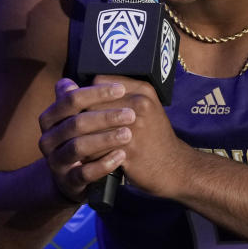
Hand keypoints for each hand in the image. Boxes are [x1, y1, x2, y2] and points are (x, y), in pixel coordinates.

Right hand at [37, 78, 135, 202]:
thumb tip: (88, 75)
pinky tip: (121, 155)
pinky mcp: (68, 182)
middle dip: (106, 116)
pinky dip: (104, 163)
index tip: (121, 89)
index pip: (71, 99)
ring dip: (105, 139)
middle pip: (76, 122)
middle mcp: (48, 139)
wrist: (72, 178)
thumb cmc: (80, 140)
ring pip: (78, 147)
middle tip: (131, 114)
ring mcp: (56, 162)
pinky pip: (84, 173)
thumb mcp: (77, 118)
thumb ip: (81, 98)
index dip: (97, 93)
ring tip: (128, 134)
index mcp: (49, 118)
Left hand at [86, 75, 193, 198]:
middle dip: (80, 116)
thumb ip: (120, 95)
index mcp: (142, 89)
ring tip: (77, 143)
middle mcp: (139, 104)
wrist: (174, 166)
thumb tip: (83, 88)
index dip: (87, 94)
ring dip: (81, 137)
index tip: (81, 105)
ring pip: (91, 126)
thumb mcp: (145, 107)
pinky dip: (89, 155)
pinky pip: (97, 149)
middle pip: (92, 103)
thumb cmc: (153, 136)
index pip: (99, 82)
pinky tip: (87, 158)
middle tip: (73, 127)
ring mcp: (134, 127)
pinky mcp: (128, 149)